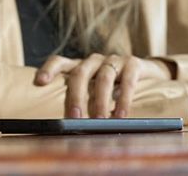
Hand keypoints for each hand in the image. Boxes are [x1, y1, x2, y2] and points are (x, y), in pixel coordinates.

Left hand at [36, 53, 170, 118]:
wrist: (147, 73)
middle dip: (76, 96)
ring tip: (100, 121)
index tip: (39, 82)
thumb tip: (68, 128)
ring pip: (103, 77)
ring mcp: (113, 60)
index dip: (48, 69)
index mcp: (80, 66)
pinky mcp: (134, 64)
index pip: (59, 61)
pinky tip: (121, 115)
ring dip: (100, 101)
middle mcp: (93, 60)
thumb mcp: (94, 91)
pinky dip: (124, 99)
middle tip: (74, 117)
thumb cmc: (113, 86)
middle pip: (80, 73)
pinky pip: (128, 80)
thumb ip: (83, 101)